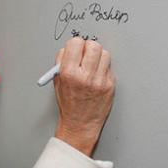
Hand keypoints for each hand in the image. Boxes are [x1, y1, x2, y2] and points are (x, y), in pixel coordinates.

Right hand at [52, 37, 114, 156]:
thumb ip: (62, 62)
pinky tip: (97, 77)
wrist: (80, 124)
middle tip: (86, 54)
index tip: (76, 48)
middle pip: (93, 46)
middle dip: (89, 47)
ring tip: (92, 66)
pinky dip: (103, 69)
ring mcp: (100, 81)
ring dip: (98, 57)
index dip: (76, 44)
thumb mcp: (58, 81)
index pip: (76, 44)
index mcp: (69, 73)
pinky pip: (109, 68)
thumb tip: (70, 47)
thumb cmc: (69, 104)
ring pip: (104, 54)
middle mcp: (85, 76)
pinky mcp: (110, 85)